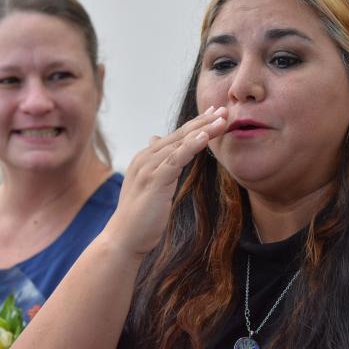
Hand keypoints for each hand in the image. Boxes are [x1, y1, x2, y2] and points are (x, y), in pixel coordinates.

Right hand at [105, 106, 227, 257]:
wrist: (125, 239)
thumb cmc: (140, 216)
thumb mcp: (150, 185)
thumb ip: (157, 165)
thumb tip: (155, 142)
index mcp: (146, 158)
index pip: (176, 136)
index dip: (196, 124)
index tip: (215, 114)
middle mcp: (145, 158)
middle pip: (180, 135)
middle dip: (203, 121)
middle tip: (224, 110)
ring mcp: (148, 168)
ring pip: (180, 143)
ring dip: (203, 130)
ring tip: (222, 121)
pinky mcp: (154, 180)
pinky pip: (175, 159)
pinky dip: (190, 146)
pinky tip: (204, 137)